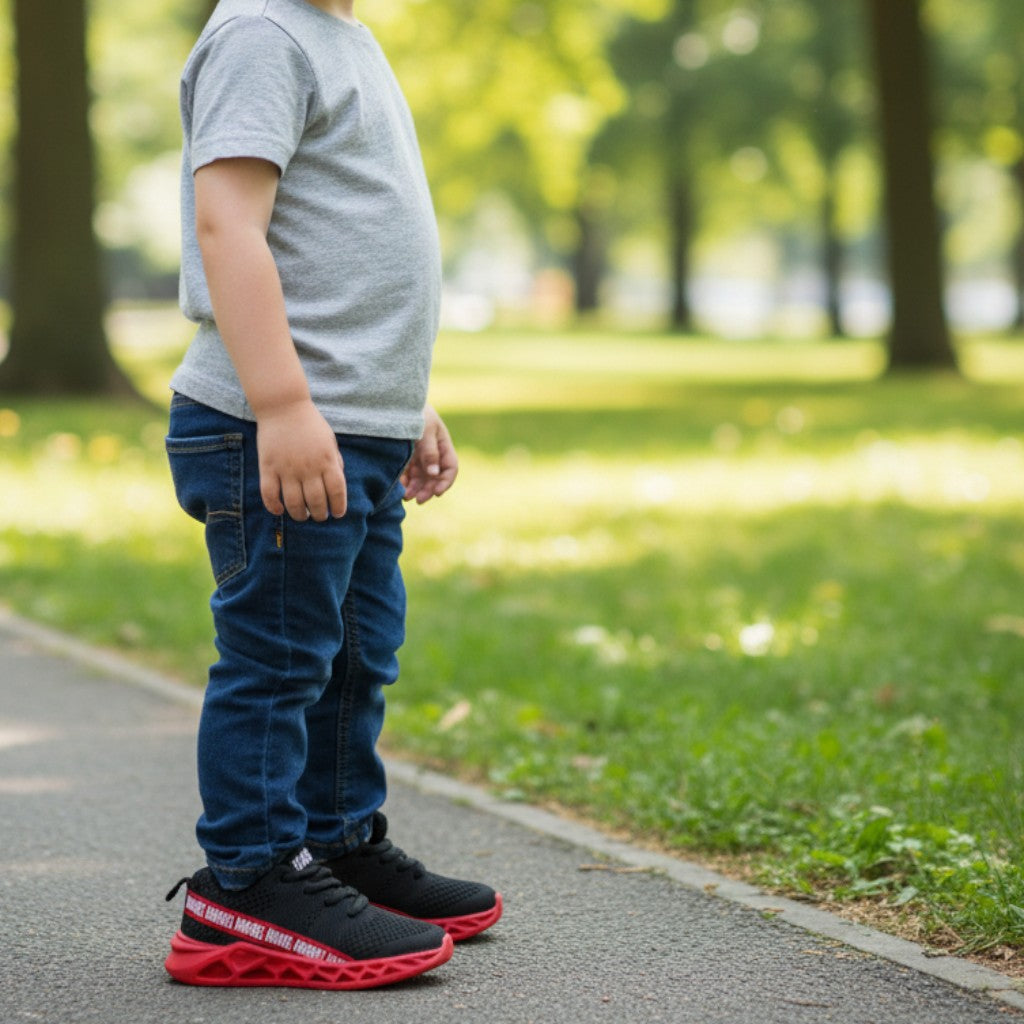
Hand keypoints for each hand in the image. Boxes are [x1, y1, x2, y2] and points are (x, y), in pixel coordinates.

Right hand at [255, 399, 346, 520]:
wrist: (284, 405)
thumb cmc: (310, 423)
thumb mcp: (330, 441)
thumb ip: (335, 462)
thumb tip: (337, 485)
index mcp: (327, 460)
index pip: (337, 492)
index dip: (339, 507)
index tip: (337, 514)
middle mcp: (308, 468)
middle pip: (316, 502)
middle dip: (320, 514)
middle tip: (319, 516)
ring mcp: (287, 469)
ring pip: (294, 503)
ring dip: (299, 515)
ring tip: (302, 516)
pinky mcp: (268, 467)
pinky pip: (269, 494)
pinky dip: (274, 507)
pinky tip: (279, 510)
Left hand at [402, 404, 457, 503]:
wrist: (393, 402)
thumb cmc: (414, 412)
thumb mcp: (424, 429)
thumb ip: (429, 451)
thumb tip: (434, 473)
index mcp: (442, 444)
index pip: (450, 467)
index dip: (445, 481)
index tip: (437, 493)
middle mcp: (432, 453)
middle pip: (435, 476)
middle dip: (428, 489)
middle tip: (418, 500)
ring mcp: (418, 455)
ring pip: (420, 478)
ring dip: (415, 489)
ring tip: (405, 497)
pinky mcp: (404, 457)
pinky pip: (406, 474)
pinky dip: (404, 483)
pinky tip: (398, 489)